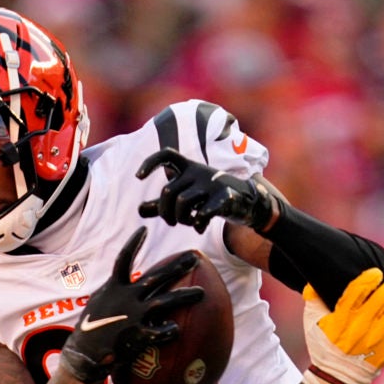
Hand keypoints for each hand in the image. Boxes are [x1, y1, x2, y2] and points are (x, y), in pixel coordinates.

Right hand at [58, 227, 204, 383]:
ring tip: (201, 293)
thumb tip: (123, 283)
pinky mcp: (137, 336)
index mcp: (113, 287)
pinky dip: (170, 330)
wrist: (83, 355)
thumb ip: (114, 292)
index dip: (133, 243)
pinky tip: (177, 329)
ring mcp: (133, 316)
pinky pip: (160, 332)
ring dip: (184, 296)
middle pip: (156, 277)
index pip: (124, 258)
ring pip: (164, 301)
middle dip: (177, 266)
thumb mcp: (99, 304)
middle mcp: (125, 297)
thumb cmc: (91, 330)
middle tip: (195, 258)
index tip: (144, 229)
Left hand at [136, 148, 280, 232]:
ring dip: (180, 219)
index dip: (150, 163)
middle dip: (165, 212)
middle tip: (171, 222)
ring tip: (188, 223)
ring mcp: (212, 184)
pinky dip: (197, 224)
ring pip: (182, 203)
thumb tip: (139, 210)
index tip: (138, 177)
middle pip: (168, 191)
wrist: (245, 201)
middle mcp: (198, 172)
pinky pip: (202, 213)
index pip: (166, 156)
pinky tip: (200, 227)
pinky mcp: (224, 199)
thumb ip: (163, 204)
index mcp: (188, 168)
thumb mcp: (186, 198)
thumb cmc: (209, 198)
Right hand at [299, 269, 383, 383]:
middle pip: (381, 300)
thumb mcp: (311, 324)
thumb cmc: (323, 347)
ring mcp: (376, 340)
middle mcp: (359, 328)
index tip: (376, 273)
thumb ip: (313, 300)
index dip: (368, 280)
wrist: (335, 380)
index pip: (356, 293)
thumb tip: (314, 281)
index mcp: (340, 320)